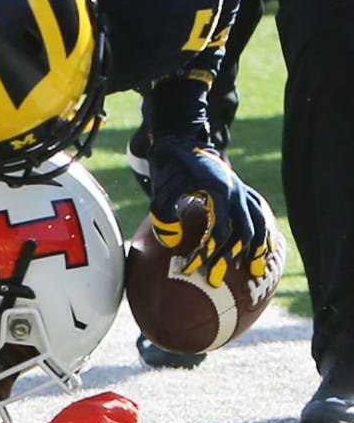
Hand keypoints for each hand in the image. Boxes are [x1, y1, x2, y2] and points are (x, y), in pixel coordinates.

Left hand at [147, 136, 268, 285]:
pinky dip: (263, 230)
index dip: (205, 253)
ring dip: (257, 248)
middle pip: (242, 232)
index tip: (189, 269)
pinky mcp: (241, 188)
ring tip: (254, 271)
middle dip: (230, 258)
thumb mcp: (159, 191)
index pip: (218, 232)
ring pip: (259, 222)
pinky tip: (262, 247)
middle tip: (216, 280)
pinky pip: (259, 212)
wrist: (179, 142)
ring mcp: (241, 189)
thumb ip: (163, 216)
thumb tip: (172, 243)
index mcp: (218, 191)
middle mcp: (235, 191)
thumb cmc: (168, 168)